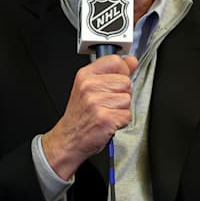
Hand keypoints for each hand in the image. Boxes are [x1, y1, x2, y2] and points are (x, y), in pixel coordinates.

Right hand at [41, 54, 137, 179]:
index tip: (114, 81)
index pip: (115, 61)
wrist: (68, 139)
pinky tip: (108, 122)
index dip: (121, 72)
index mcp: (85, 76)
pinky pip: (127, 115)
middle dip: (121, 94)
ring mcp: (96, 102)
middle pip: (126, 82)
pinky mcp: (105, 118)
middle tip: (106, 103)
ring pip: (128, 98)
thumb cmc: (80, 115)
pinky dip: (121, 121)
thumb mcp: (91, 88)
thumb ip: (113, 72)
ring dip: (121, 109)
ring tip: (106, 112)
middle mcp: (89, 87)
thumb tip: (131, 61)